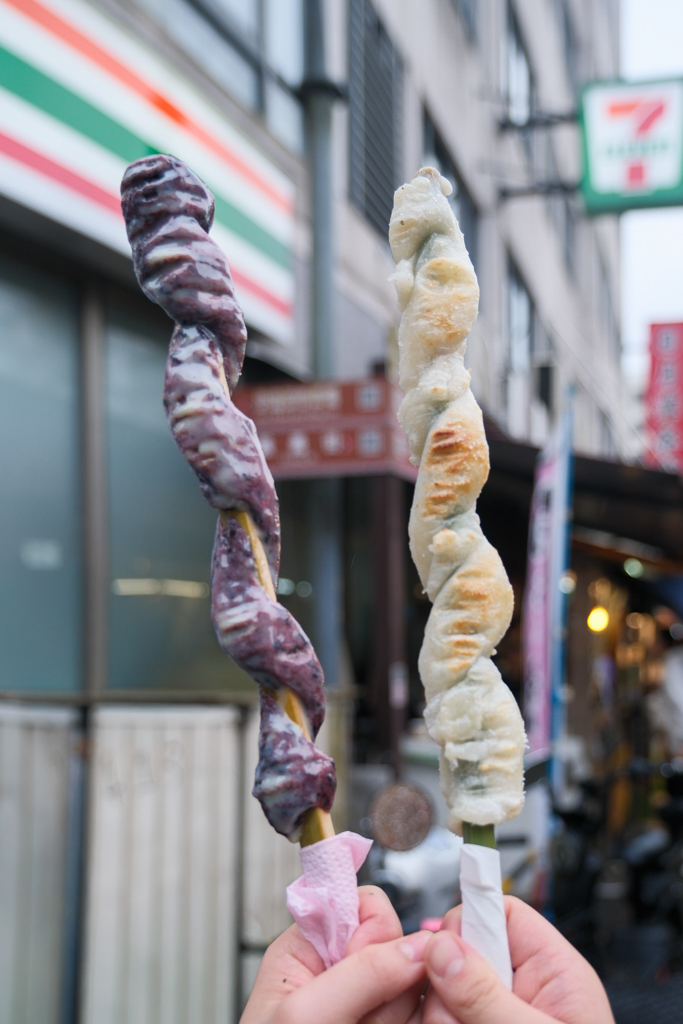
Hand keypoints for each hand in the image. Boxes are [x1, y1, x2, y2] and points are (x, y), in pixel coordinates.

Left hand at [241, 885, 429, 1023]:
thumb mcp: (304, 1016)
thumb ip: (359, 974)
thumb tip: (418, 947)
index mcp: (311, 946)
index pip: (365, 906)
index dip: (374, 931)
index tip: (362, 959)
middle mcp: (344, 970)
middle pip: (399, 947)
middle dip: (387, 984)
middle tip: (359, 1018)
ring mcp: (371, 1004)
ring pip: (414, 988)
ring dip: (396, 1016)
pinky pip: (421, 1017)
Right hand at [422, 897, 614, 1023]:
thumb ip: (487, 994)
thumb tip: (440, 947)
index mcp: (553, 969)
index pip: (502, 910)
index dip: (468, 919)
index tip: (437, 944)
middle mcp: (524, 986)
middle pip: (463, 951)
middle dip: (447, 983)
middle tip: (457, 1018)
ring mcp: (498, 1011)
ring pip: (445, 988)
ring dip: (441, 1014)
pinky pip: (444, 1016)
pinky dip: (440, 1023)